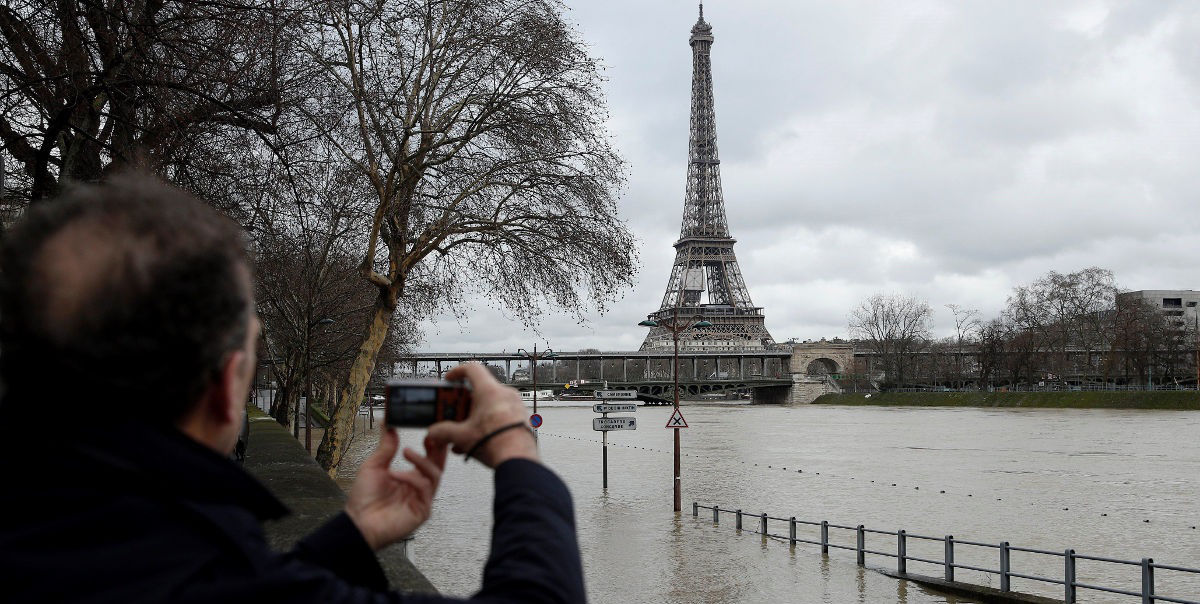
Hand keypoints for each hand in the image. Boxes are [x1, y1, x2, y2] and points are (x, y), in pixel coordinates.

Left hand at [345, 429, 446, 550]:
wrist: (357, 522)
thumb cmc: (364, 498)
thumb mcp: (374, 466)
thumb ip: (385, 447)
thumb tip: (389, 426)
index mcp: (410, 478)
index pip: (429, 459)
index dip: (432, 446)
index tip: (429, 432)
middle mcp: (419, 488)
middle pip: (438, 466)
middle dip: (438, 450)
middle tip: (432, 436)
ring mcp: (422, 500)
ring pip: (435, 475)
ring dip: (421, 461)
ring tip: (405, 452)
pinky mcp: (422, 511)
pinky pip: (425, 489)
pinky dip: (412, 478)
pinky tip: (397, 474)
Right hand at [427, 362, 537, 466]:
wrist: (519, 461)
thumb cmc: (495, 444)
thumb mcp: (462, 437)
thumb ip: (443, 432)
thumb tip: (433, 432)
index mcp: (490, 391)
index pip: (472, 368)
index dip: (457, 371)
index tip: (450, 379)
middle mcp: (505, 394)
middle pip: (480, 390)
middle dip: (464, 403)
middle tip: (454, 414)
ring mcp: (516, 406)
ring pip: (490, 405)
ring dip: (475, 416)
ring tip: (464, 434)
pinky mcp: (521, 418)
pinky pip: (501, 415)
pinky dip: (488, 423)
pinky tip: (478, 441)